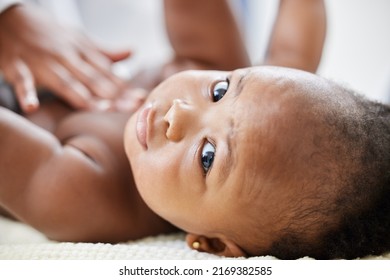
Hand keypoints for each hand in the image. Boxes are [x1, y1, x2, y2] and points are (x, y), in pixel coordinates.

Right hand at [0, 4, 130, 112]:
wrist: (10, 16)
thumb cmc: (51, 34)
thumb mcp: (79, 40)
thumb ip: (105, 52)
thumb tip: (133, 52)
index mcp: (81, 51)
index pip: (106, 72)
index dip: (124, 87)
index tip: (141, 98)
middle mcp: (66, 56)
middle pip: (92, 79)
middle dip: (113, 94)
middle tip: (131, 107)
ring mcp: (42, 62)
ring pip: (65, 82)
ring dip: (82, 96)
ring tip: (102, 109)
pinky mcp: (17, 67)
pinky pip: (22, 82)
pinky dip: (26, 94)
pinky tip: (32, 107)